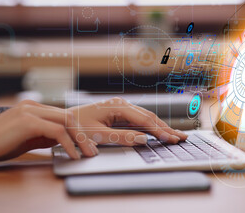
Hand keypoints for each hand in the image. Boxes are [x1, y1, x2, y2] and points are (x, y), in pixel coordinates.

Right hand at [0, 100, 97, 160]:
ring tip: (87, 153)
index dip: (78, 130)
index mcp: (33, 107)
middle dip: (83, 134)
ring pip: (66, 121)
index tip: (87, 144)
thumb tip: (64, 140)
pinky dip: (69, 143)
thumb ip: (45, 136)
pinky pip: (57, 131)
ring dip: (80, 138)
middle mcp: (33, 105)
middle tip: (92, 150)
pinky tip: (73, 155)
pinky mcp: (28, 121)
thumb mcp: (27, 139)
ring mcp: (30, 111)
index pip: (63, 116)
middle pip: (68, 116)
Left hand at [68, 97, 187, 145]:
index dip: (159, 131)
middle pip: (149, 117)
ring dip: (161, 127)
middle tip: (181, 138)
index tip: (171, 139)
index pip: (144, 119)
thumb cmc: (77, 127)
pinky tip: (160, 132)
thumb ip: (122, 137)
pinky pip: (140, 120)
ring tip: (176, 135)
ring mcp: (122, 108)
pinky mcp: (120, 114)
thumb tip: (144, 139)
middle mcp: (122, 105)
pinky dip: (152, 127)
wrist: (63, 121)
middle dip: (166, 128)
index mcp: (118, 106)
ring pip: (146, 118)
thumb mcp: (98, 134)